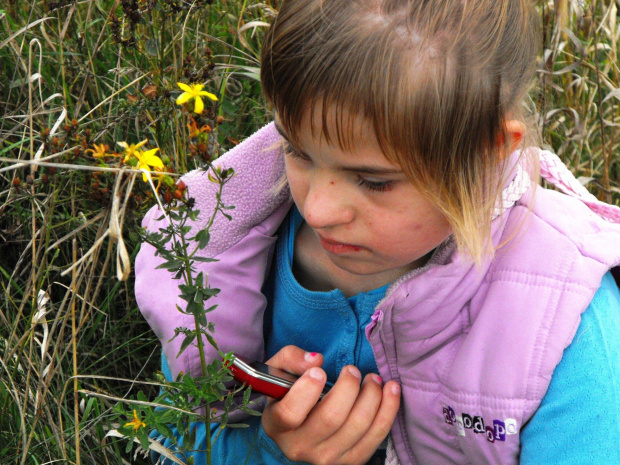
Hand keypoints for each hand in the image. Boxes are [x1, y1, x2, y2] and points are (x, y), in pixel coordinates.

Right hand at [261, 345, 400, 464]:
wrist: (298, 423)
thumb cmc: (288, 391)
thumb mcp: (278, 370)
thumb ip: (291, 359)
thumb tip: (316, 360)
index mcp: (277, 425)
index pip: (290, 415)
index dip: (307, 391)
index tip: (319, 371)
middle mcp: (299, 447)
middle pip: (331, 419)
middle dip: (348, 388)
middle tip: (352, 370)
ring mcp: (326, 458)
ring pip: (357, 427)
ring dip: (372, 396)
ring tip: (372, 378)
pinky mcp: (350, 461)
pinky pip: (376, 438)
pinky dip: (388, 411)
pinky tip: (391, 390)